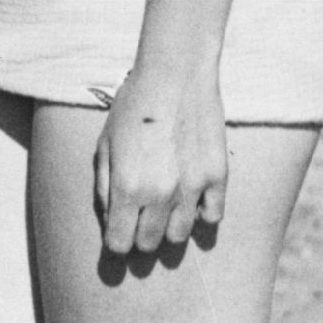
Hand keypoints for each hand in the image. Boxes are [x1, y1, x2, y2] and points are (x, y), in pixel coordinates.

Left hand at [93, 63, 229, 257]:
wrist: (174, 78)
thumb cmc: (131, 109)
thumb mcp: (104, 145)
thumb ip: (104, 186)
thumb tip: (110, 218)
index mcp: (127, 187)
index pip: (120, 244)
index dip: (115, 244)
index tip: (116, 236)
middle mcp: (160, 195)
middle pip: (149, 244)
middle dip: (139, 239)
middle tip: (136, 223)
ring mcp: (192, 188)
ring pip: (180, 235)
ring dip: (167, 229)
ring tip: (161, 210)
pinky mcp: (218, 178)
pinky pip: (212, 217)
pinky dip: (201, 214)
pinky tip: (190, 199)